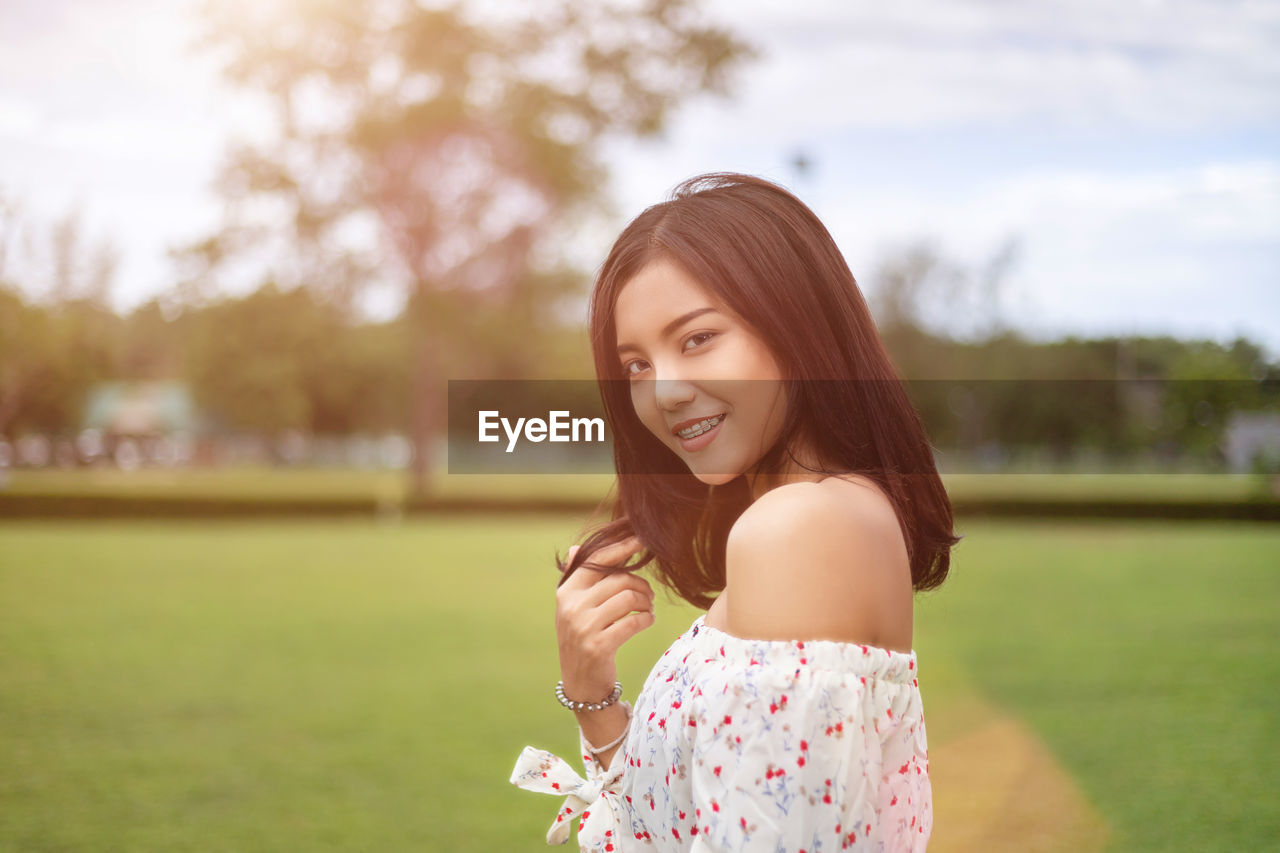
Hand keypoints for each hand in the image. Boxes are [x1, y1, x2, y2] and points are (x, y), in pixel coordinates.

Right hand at [554, 536, 654, 703]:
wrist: (580, 682)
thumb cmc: (582, 637)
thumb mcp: (573, 607)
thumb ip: (579, 578)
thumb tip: (577, 547)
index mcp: (566, 591)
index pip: (598, 560)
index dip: (623, 547)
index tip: (643, 539)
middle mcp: (572, 606)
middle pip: (620, 579)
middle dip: (642, 585)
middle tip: (649, 595)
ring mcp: (584, 626)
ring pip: (629, 598)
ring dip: (646, 602)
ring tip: (648, 609)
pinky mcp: (599, 646)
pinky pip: (634, 622)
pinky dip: (647, 619)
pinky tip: (647, 621)